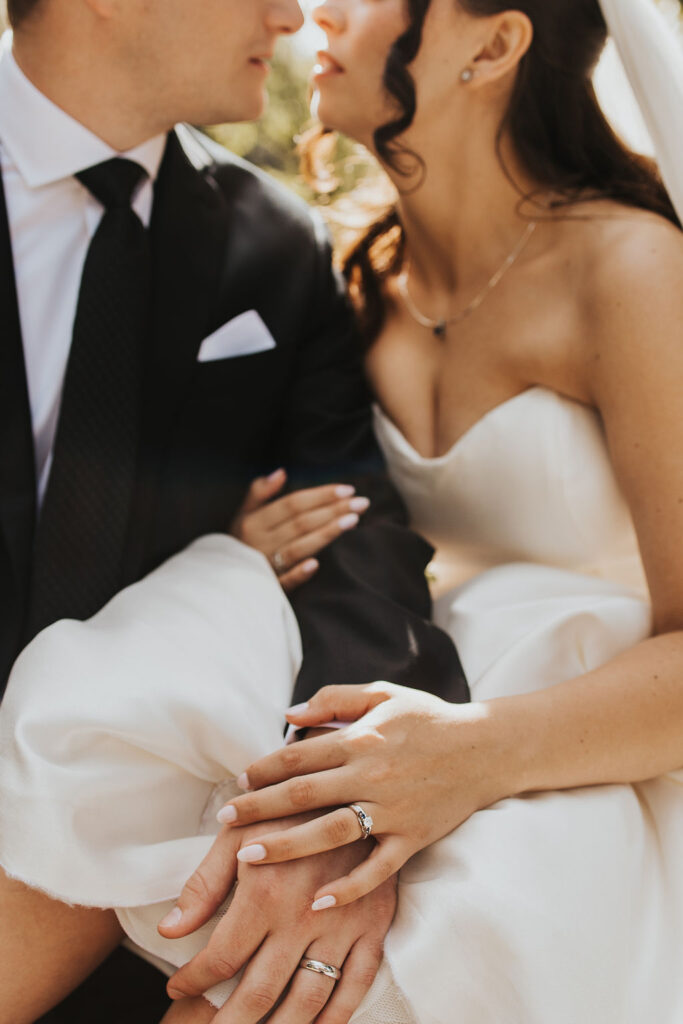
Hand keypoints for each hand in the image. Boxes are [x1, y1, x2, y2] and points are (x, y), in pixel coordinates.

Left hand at [158, 816, 395, 1023]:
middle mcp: (303, 917)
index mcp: (265, 892)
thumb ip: (204, 885)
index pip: (220, 959)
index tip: (177, 989)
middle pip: (259, 992)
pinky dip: (334, 1018)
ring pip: (307, 1000)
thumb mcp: (238, 832)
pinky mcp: (373, 924)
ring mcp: (342, 925)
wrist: (352, 785)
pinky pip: (355, 986)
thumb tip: (170, 932)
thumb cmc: (286, 808)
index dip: (192, 981)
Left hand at [213, 683, 507, 907]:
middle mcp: (372, 774)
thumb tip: (289, 715)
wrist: (487, 747)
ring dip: (286, 845)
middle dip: (259, 807)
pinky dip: (348, 888)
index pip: (300, 755)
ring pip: (330, 832)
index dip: (264, 767)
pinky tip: (317, 903)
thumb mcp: (384, 694)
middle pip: (304, 794)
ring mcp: (393, 810)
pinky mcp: (413, 838)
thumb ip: (335, 699)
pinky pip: (377, 869)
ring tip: (248, 856)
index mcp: (362, 737)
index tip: (238, 781)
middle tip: (224, 819)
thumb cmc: (429, 718)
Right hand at [230, 470, 369, 591]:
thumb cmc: (238, 544)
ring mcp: (265, 566)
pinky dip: (297, 573)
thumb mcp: (242, 515)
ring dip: (325, 534)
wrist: (220, 582)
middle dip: (332, 511)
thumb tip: (281, 472)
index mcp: (254, 522)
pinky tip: (316, 564)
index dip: (320, 495)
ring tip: (353, 521)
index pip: (292, 504)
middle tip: (361, 503)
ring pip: (297, 548)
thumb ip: (259, 492)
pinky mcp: (269, 589)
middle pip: (301, 523)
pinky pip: (283, 582)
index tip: (346, 489)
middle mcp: (259, 542)